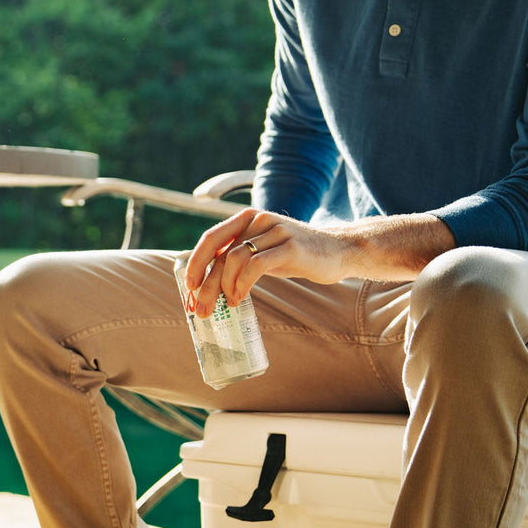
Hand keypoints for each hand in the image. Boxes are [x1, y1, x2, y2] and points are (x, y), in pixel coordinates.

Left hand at [182, 208, 347, 316]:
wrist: (338, 251)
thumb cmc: (295, 255)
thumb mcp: (262, 251)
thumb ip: (238, 257)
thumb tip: (207, 280)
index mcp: (247, 219)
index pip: (211, 238)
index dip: (196, 262)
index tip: (190, 286)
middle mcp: (258, 220)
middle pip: (221, 253)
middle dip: (207, 284)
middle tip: (201, 309)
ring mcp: (275, 231)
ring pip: (235, 259)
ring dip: (225, 287)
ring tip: (230, 303)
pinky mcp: (290, 246)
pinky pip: (256, 265)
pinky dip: (243, 284)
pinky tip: (241, 298)